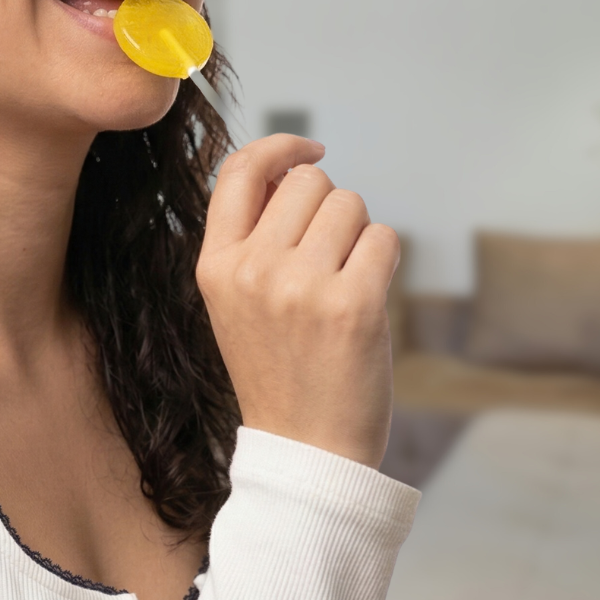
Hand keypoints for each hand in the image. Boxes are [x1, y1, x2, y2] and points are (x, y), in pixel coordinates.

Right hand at [197, 134, 398, 467]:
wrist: (306, 452)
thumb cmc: (280, 372)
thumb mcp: (236, 303)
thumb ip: (253, 237)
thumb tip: (294, 166)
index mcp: (215, 267)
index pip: (239, 171)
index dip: (280, 146)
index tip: (310, 148)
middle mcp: (252, 270)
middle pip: (309, 181)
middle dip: (329, 207)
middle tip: (328, 258)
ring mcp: (302, 287)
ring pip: (351, 204)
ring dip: (358, 235)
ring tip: (344, 285)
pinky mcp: (354, 305)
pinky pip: (384, 238)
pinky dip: (384, 260)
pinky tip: (366, 300)